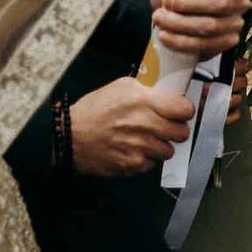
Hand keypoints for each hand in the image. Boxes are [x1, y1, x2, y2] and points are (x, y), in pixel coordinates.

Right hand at [68, 77, 193, 176]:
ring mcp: (138, 146)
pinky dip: (144, 159)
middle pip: (182, 133)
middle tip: (164, 128)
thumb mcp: (120, 87)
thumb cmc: (93, 110)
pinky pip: (150, 164)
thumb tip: (171, 94)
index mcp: (143, 101)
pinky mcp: (131, 164)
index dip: (184, 111)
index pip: (185, 110)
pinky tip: (131, 150)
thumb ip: (148, 90)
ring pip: (168, 151)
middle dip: (175, 130)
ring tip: (144, 139)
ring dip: (159, 146)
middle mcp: (143, 124)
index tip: (179, 112)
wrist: (67, 136)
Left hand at [151, 0, 248, 56]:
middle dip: (189, 4)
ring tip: (159, 17)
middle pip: (221, 4)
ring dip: (180, 23)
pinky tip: (164, 34)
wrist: (173, 16)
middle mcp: (239, 2)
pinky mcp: (225, 43)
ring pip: (210, 26)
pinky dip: (181, 41)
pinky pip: (204, 44)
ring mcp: (234, 24)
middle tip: (167, 1)